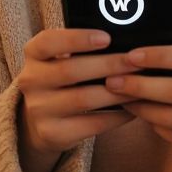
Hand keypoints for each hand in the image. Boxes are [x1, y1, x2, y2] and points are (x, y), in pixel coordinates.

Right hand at [15, 28, 140, 171]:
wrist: (40, 120)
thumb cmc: (62, 78)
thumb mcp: (60, 58)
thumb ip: (82, 47)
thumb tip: (125, 38)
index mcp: (33, 54)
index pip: (48, 41)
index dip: (77, 39)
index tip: (106, 37)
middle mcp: (30, 81)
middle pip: (71, 70)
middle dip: (109, 65)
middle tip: (137, 62)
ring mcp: (39, 109)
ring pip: (84, 99)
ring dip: (117, 92)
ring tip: (141, 85)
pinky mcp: (52, 133)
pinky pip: (91, 124)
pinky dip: (116, 116)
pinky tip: (133, 108)